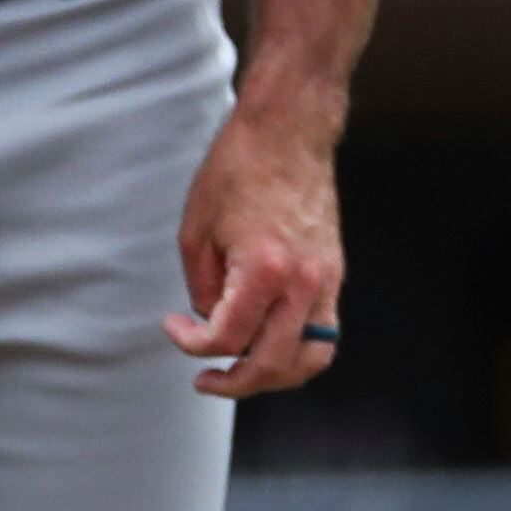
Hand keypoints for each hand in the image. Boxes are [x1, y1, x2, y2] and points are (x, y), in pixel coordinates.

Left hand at [163, 100, 345, 398]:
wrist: (289, 129)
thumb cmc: (240, 167)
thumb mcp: (197, 231)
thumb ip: (202, 288)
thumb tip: (212, 318)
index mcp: (264, 269)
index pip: (227, 338)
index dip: (191, 344)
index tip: (175, 327)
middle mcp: (303, 280)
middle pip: (271, 363)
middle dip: (232, 382)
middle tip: (206, 379)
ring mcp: (326, 277)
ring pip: (311, 356)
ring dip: (275, 375)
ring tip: (245, 372)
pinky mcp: (335, 270)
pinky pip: (326, 330)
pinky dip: (300, 350)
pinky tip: (271, 342)